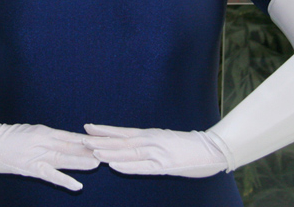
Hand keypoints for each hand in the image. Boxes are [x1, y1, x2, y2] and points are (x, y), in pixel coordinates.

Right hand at [0, 123, 99, 190]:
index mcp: (44, 132)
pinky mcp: (31, 167)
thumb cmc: (7, 138)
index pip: (70, 136)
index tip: (102, 141)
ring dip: (82, 162)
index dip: (87, 140)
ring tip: (98, 164)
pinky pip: (51, 175)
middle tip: (107, 151)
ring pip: (65, 158)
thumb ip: (46, 139)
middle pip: (71, 146)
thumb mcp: (30, 133)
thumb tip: (64, 142)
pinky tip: (77, 185)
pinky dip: (65, 180)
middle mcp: (43, 141)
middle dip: (90, 150)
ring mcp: (37, 154)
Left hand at [84, 124, 229, 176]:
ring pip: (127, 152)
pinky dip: (126, 165)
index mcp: (151, 134)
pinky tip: (114, 165)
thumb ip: (151, 144)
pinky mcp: (164, 165)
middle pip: (120, 140)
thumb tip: (135, 146)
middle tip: (80, 137)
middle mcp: (151, 140)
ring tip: (91, 150)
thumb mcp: (166, 141)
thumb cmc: (190, 147)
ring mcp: (157, 152)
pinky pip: (142, 166)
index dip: (104, 130)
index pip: (122, 132)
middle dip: (100, 140)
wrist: (213, 148)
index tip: (88, 127)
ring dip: (108, 152)